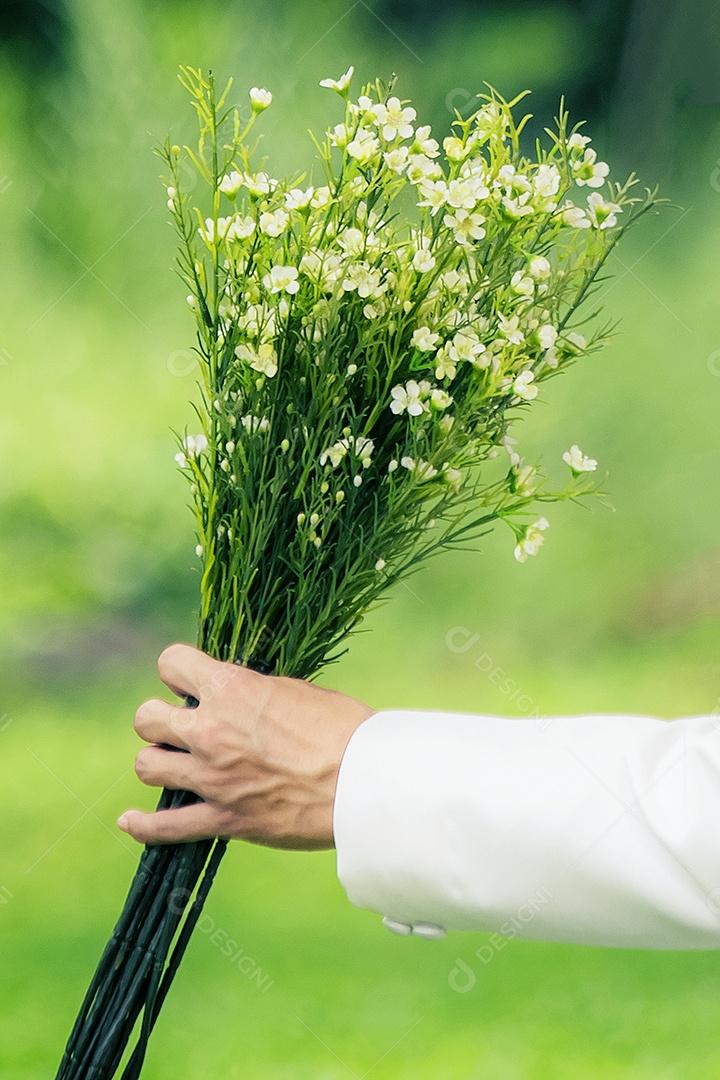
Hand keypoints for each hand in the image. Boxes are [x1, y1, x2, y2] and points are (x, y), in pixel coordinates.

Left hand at [117, 643, 373, 848]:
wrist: (363, 783)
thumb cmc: (343, 729)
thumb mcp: (296, 690)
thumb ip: (254, 692)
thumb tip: (236, 694)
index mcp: (232, 689)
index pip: (171, 663)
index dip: (178, 670)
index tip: (189, 680)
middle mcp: (211, 731)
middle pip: (147, 718)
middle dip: (159, 718)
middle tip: (179, 726)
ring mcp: (212, 778)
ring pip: (148, 765)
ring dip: (158, 762)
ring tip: (174, 764)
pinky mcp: (222, 819)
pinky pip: (165, 827)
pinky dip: (142, 826)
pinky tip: (129, 821)